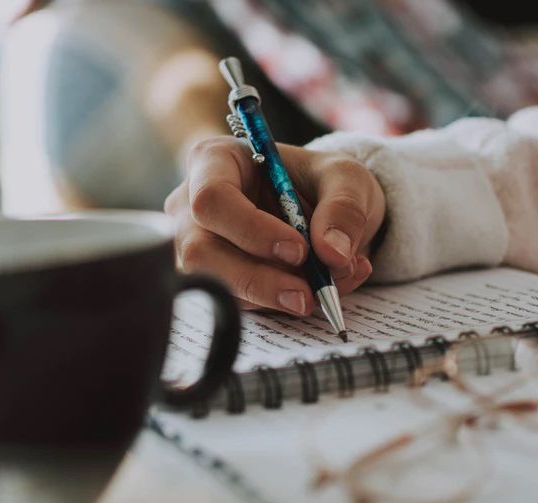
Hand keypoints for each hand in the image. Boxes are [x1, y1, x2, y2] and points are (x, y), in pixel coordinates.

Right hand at [164, 136, 385, 315]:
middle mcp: (192, 205)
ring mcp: (195, 246)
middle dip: (257, 279)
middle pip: (201, 252)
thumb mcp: (345, 178)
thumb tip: (333, 254)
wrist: (322, 210)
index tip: (299, 250)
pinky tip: (316, 290)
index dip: (252, 229)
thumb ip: (344, 208)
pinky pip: (236, 302)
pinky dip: (279, 304)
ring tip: (323, 289)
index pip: (212, 198)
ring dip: (272, 297)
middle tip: (307, 295)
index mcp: (215, 162)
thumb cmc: (319, 181)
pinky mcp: (214, 278)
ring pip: (217, 285)